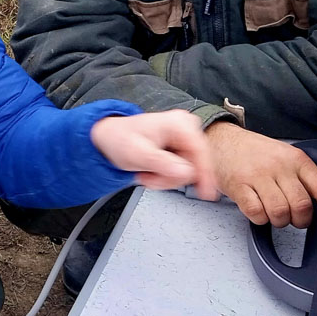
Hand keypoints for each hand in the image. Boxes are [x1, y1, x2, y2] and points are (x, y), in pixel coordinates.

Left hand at [89, 110, 217, 197]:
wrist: (109, 138)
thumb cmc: (119, 139)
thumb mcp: (137, 153)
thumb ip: (162, 163)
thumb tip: (186, 172)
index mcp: (177, 123)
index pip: (200, 151)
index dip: (205, 173)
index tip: (206, 192)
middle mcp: (184, 126)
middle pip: (195, 164)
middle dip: (171, 177)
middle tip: (151, 178)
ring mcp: (184, 137)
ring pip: (189, 170)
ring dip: (166, 179)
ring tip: (147, 173)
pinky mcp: (181, 147)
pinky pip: (183, 170)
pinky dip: (166, 176)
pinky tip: (153, 172)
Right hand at [205, 122, 316, 227]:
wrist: (222, 139)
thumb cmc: (254, 152)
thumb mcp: (284, 155)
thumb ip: (301, 176)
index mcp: (295, 159)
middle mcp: (278, 166)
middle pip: (301, 206)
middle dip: (299, 220)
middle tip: (292, 217)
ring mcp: (257, 175)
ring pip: (280, 213)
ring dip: (278, 220)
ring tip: (272, 212)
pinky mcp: (238, 186)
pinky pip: (256, 213)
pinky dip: (259, 218)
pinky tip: (257, 209)